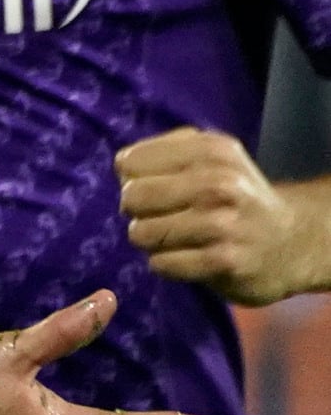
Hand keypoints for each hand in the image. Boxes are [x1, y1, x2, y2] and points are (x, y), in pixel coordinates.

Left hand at [118, 127, 329, 306]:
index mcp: (211, 150)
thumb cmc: (235, 197)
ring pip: (142, 233)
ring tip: (177, 238)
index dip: (133, 179)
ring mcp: (224, 223)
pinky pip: (161, 263)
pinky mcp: (225, 260)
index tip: (155, 188)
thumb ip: (167, 152)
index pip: (129, 162)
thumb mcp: (212, 158)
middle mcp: (220, 182)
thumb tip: (123, 165)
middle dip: (137, 211)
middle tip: (162, 217)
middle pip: (132, 197)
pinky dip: (166, 264)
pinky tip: (189, 257)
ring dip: (151, 241)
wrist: (292, 240)